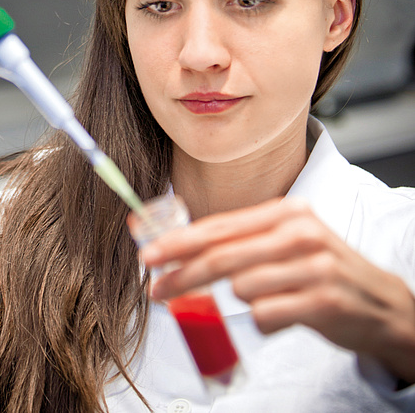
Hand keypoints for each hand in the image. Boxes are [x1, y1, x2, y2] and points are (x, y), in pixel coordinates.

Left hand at [138, 196, 414, 383]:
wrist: (381, 302)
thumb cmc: (319, 268)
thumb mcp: (283, 242)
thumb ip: (239, 242)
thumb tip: (180, 250)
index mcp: (285, 212)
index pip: (219, 227)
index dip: (179, 242)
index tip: (149, 255)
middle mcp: (299, 232)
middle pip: (222, 256)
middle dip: (182, 275)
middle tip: (156, 289)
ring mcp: (314, 266)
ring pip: (243, 288)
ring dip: (239, 300)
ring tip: (265, 296)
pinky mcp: (324, 301)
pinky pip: (266, 315)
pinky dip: (264, 319)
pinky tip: (284, 312)